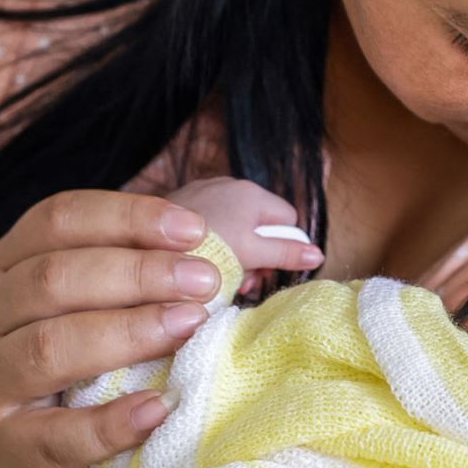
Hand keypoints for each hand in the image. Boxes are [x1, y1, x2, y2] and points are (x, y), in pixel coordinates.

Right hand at [0, 189, 227, 467]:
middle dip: (138, 273)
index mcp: (4, 265)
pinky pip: (56, 435)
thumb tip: (235, 247)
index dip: (128, 217)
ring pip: (48, 347)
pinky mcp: (3, 446)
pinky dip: (109, 422)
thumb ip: (131, 270)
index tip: (194, 230)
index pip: (59, 219)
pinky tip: (157, 409)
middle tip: (205, 280)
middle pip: (55, 278)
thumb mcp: (74, 304)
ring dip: (127, 332)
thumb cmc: (57, 364)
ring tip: (189, 326)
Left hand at [163, 177, 323, 282]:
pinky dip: (211, 244)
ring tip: (221, 276)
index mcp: (252, 194)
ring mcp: (203, 192)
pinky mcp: (180, 205)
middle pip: (260, 223)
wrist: (149, 246)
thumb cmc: (209, 251)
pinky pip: (209, 224)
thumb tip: (318, 255)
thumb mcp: (252, 255)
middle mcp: (228, 185)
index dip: (283, 248)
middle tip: (243, 281)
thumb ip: (286, 253)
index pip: (288, 219)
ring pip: (234, 225)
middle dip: (256, 254)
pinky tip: (199, 264)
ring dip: (234, 253)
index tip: (265, 271)